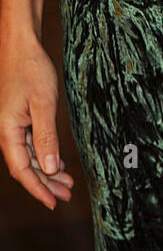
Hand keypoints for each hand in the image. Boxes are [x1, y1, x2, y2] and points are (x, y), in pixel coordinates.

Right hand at [0, 38, 74, 208]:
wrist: (21, 46)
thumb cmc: (31, 70)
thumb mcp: (43, 104)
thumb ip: (46, 137)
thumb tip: (48, 168)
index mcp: (7, 133)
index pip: (22, 171)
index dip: (38, 189)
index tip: (54, 203)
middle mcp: (6, 133)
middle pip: (26, 168)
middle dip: (46, 184)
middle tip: (67, 196)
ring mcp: (12, 126)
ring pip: (30, 157)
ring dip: (47, 171)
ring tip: (67, 184)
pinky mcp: (20, 119)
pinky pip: (31, 144)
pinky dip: (45, 155)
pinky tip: (58, 163)